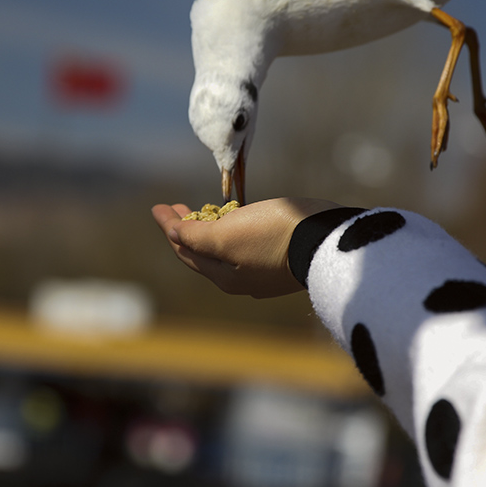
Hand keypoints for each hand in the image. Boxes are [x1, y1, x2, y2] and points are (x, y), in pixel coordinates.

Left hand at [151, 198, 342, 297]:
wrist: (328, 239)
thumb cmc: (274, 234)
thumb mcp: (228, 234)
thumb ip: (196, 237)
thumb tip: (172, 234)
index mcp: (224, 276)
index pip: (186, 250)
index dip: (169, 227)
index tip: (157, 207)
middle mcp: (241, 279)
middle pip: (203, 252)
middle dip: (185, 229)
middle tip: (173, 207)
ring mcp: (262, 272)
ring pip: (225, 250)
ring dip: (208, 229)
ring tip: (199, 211)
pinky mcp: (282, 259)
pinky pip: (245, 246)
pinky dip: (231, 232)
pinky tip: (235, 221)